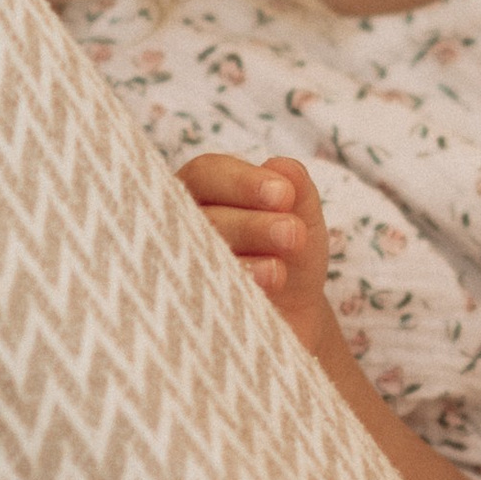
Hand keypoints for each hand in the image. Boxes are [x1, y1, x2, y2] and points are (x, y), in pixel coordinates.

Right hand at [180, 151, 332, 350]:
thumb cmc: (289, 252)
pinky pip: (196, 295)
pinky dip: (228, 291)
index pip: (207, 174)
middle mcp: (180, 221)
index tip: (284, 195)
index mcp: (204, 188)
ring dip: (241, 261)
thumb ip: (297, 187)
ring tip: (279, 271)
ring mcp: (178, 265)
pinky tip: (256, 292)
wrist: (292, 313)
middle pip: (202, 215)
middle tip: (292, 234)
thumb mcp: (302, 216)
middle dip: (251, 224)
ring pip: (196, 255)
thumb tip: (281, 166)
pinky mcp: (183, 305)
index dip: (243, 182)